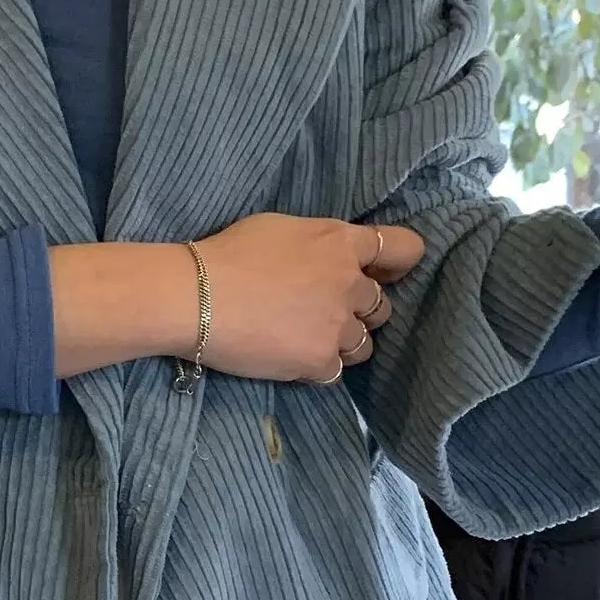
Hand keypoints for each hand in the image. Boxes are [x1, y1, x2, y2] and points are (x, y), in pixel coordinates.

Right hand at [195, 213, 423, 381]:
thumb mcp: (282, 229)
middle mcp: (349, 283)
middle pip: (381, 305)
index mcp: (340, 242)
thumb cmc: (228, 254)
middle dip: (359, 310)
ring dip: (343, 342)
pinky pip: (336, 371)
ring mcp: (337, 325)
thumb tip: (328, 259)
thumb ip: (318, 244)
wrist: (196, 296)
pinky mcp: (319, 360)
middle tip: (323, 311)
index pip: (403, 249)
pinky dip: (318, 367)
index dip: (398, 263)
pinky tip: (291, 357)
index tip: (385, 273)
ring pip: (364, 344)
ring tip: (307, 338)